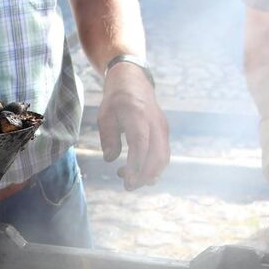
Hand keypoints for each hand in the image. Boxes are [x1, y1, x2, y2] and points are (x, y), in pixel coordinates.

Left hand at [98, 63, 168, 189]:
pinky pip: (163, 154)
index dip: (136, 165)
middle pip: (157, 155)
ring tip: (130, 180)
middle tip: (128, 187)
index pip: (141, 145)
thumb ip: (108, 137)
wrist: (133, 81)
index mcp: (138, 115)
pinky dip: (154, 168)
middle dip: (144, 176)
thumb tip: (110, 159)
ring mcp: (162, 128)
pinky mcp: (164, 133)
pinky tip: (138, 172)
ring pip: (164, 157)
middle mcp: (155, 122)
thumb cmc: (116, 99)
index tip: (127, 181)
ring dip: (150, 174)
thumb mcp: (105, 115)